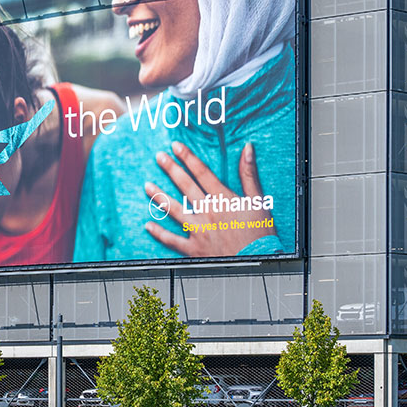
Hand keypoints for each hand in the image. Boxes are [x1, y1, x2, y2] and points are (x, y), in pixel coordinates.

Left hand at [143, 141, 272, 256]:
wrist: (258, 260)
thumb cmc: (260, 232)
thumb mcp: (258, 200)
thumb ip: (249, 174)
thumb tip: (247, 148)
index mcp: (223, 199)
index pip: (202, 172)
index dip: (188, 157)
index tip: (175, 146)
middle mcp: (207, 212)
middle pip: (185, 187)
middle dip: (171, 170)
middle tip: (158, 157)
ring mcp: (199, 230)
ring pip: (174, 210)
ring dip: (159, 197)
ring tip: (147, 186)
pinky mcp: (194, 248)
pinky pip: (172, 240)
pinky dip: (159, 233)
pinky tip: (148, 225)